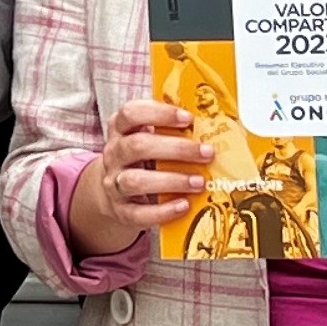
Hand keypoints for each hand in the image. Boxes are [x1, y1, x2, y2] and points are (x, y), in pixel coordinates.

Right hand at [63, 97, 208, 255]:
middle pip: (138, 146)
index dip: (159, 113)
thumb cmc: (142, 159)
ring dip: (171, 181)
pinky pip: (139, 213)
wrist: (115, 193)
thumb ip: (171, 130)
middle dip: (176, 149)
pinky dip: (163, 210)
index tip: (188, 118)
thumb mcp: (149, 138)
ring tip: (199, 182)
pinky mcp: (120, 210)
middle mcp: (113, 154)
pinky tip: (185, 205)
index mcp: (120, 129)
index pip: (131, 113)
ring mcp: (114, 183)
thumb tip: (213, 124)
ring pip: (135, 180)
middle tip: (207, 153)